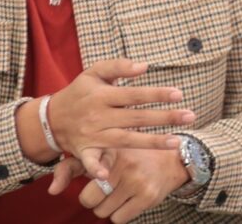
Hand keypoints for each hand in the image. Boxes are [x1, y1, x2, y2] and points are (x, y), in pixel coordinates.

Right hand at [17, 59, 194, 175]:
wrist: (51, 117)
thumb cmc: (80, 92)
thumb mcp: (94, 72)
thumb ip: (118, 66)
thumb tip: (144, 66)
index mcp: (103, 95)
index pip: (134, 94)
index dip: (156, 94)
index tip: (179, 94)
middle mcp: (99, 115)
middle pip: (136, 117)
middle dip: (164, 118)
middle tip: (190, 116)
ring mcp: (93, 134)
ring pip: (125, 140)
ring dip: (150, 142)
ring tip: (176, 142)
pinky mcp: (85, 150)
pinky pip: (90, 161)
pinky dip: (96, 168)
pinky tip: (107, 176)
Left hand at [49, 148, 190, 223]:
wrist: (170, 159)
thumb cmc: (127, 157)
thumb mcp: (101, 154)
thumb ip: (72, 168)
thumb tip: (52, 191)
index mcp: (108, 149)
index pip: (82, 168)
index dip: (85, 178)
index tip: (95, 179)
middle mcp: (121, 164)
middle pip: (89, 199)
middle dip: (93, 199)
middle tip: (104, 190)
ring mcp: (135, 180)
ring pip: (103, 211)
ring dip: (107, 208)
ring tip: (118, 193)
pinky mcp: (147, 196)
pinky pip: (119, 219)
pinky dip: (119, 214)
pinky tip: (128, 200)